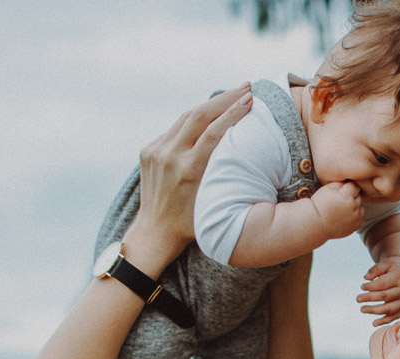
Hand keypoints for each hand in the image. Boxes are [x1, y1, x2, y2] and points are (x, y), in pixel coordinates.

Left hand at [124, 85, 253, 276]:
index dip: (234, 112)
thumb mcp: (215, 201)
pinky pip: (175, 129)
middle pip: (200, 115)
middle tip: (247, 87)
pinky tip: (209, 114)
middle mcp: (171, 156)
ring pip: (186, 117)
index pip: (215, 131)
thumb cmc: (193, 222)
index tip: (251, 100)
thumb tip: (250, 149)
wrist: (156, 230)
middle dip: (225, 98)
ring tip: (231, 94)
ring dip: (210, 104)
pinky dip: (194, 119)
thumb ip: (226, 175)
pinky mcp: (148, 150)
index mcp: (189, 170)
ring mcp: (156, 151)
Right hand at [311, 181, 365, 239]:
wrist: (316, 224)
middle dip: (351, 196)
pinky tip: (345, 216)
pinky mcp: (357, 225)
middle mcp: (354, 207)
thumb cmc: (320, 204)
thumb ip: (341, 183)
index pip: (354, 186)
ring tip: (342, 209)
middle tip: (340, 201)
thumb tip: (351, 181)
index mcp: (346, 196)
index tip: (340, 191)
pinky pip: (361, 216)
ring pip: (361, 206)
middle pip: (359, 196)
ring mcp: (356, 217)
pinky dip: (356, 216)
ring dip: (354, 206)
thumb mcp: (327, 188)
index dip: (347, 187)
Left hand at [358, 255, 399, 324]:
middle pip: (385, 296)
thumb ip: (375, 269)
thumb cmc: (395, 267)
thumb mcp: (386, 263)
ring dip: (374, 310)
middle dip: (369, 298)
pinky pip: (395, 316)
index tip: (362, 287)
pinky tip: (374, 323)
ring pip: (389, 308)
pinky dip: (385, 321)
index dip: (371, 286)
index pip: (383, 284)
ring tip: (362, 309)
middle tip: (357, 299)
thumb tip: (366, 278)